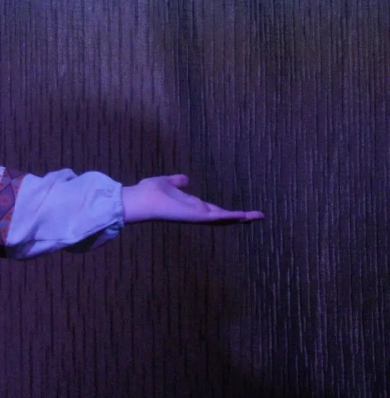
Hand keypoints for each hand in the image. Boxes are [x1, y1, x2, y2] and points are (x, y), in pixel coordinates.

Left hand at [121, 174, 263, 224]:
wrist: (140, 199)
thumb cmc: (148, 192)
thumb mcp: (167, 183)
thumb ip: (176, 182)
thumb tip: (185, 179)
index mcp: (191, 205)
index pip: (214, 209)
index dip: (228, 211)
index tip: (242, 212)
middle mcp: (196, 212)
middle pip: (223, 216)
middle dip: (240, 217)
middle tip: (258, 216)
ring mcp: (196, 216)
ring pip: (223, 218)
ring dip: (241, 217)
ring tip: (258, 216)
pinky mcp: (195, 216)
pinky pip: (216, 217)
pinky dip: (230, 217)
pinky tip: (243, 216)